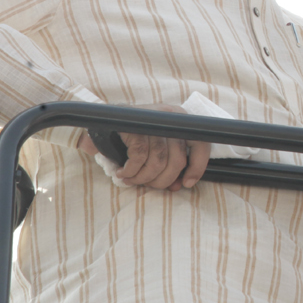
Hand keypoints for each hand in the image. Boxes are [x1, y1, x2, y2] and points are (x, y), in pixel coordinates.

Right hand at [78, 104, 210, 190]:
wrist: (101, 123)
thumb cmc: (132, 138)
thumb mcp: (156, 146)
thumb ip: (170, 162)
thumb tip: (179, 185)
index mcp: (180, 120)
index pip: (201, 143)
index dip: (197, 166)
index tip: (186, 184)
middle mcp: (170, 117)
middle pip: (177, 160)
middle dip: (163, 180)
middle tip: (148, 184)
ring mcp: (152, 121)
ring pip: (158, 162)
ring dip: (144, 177)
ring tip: (131, 179)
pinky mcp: (134, 127)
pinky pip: (139, 158)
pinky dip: (130, 171)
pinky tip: (122, 172)